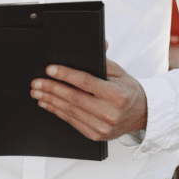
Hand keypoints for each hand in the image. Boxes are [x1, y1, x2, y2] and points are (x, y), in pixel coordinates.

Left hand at [30, 59, 146, 140]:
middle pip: (73, 98)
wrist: (142, 114)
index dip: (65, 75)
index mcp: (116, 95)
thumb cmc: (129, 91)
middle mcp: (109, 113)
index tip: (50, 70)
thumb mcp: (120, 72)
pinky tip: (48, 104)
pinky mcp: (96, 135)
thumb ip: (103, 60)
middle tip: (36, 82)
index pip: (85, 82)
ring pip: (70, 111)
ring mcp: (102, 127)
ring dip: (50, 101)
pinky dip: (57, 112)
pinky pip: (72, 122)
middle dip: (51, 89)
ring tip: (37, 92)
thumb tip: (96, 43)